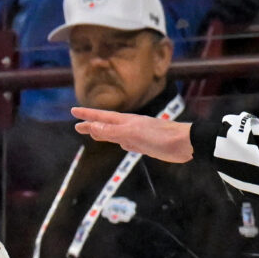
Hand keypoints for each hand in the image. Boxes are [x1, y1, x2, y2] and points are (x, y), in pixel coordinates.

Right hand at [73, 107, 193, 161]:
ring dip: (104, 133)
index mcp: (125, 121)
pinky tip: (122, 144)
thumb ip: (111, 131)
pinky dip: (120, 142)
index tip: (73, 112)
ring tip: (94, 133)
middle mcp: (130, 126)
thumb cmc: (159, 137)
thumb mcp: (132, 134)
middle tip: (77, 125)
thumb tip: (90, 125)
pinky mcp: (146, 145)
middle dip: (92, 124)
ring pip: (116, 133)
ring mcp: (138, 135)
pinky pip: (127, 142)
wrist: (185, 143)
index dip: (87, 115)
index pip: (101, 117)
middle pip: (106, 124)